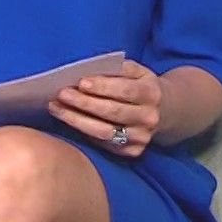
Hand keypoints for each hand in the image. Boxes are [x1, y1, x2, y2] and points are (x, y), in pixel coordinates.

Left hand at [48, 59, 162, 157]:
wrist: (164, 111)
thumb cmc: (140, 86)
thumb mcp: (138, 71)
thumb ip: (119, 69)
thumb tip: (90, 70)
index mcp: (151, 93)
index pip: (126, 90)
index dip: (103, 86)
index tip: (81, 82)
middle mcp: (149, 118)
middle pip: (112, 112)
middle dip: (84, 103)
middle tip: (61, 95)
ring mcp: (142, 137)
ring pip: (104, 132)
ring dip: (76, 120)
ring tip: (56, 108)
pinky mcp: (133, 152)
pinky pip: (104, 144)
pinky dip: (84, 133)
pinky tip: (69, 121)